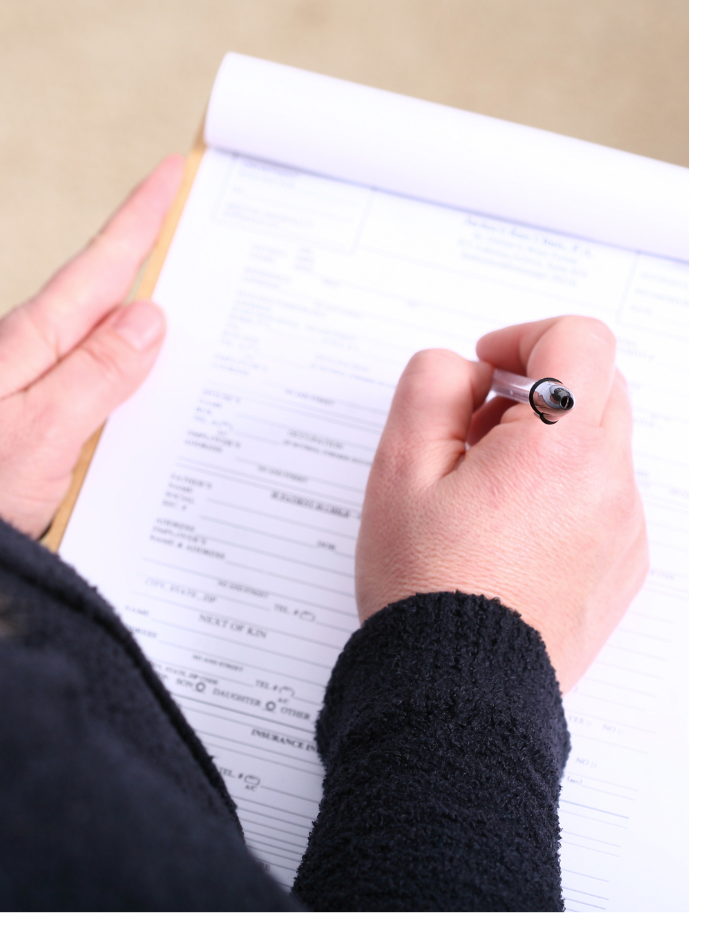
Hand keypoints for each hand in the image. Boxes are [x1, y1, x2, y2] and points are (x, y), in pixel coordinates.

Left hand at [0, 157, 183, 537]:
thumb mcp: (41, 427)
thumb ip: (98, 373)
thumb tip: (149, 316)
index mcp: (37, 339)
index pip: (101, 265)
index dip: (140, 217)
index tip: (174, 170)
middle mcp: (42, 353)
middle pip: (112, 292)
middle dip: (159, 254)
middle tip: (208, 221)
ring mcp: (45, 385)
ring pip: (113, 338)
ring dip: (157, 315)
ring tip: (205, 291)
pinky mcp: (51, 419)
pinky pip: (107, 380)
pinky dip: (142, 370)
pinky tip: (167, 377)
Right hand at [355, 316, 647, 690]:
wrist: (459, 689)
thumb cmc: (426, 584)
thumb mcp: (399, 466)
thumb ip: (431, 386)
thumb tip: (470, 371)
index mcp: (559, 449)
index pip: (580, 339)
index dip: (525, 335)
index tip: (486, 366)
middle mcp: (610, 483)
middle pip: (598, 385)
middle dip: (537, 387)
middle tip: (473, 429)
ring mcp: (624, 528)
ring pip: (601, 442)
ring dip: (548, 440)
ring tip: (481, 491)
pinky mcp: (622, 565)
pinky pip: (604, 494)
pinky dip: (563, 487)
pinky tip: (507, 530)